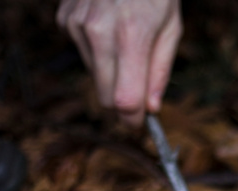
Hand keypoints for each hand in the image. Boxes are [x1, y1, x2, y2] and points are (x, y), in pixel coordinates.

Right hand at [57, 0, 181, 126]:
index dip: (133, 119)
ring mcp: (78, 26)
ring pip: (95, 76)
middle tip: (138, 95)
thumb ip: (160, 70)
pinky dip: (97, 50)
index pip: (125, 100)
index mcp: (131, 36)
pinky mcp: (66, 20)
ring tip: (126, 41)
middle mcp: (99, 33)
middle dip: (122, 102)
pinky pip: (83, 53)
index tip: (140, 122)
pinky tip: (108, 26)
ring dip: (111, 71)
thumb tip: (152, 107)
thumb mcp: (171, 27)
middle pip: (105, 96)